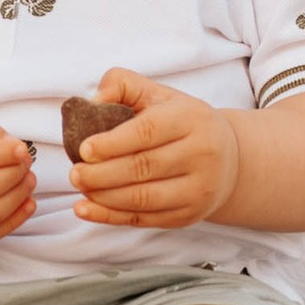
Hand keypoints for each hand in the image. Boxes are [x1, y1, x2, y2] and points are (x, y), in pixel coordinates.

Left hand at [68, 71, 238, 230]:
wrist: (229, 160)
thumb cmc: (183, 122)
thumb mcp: (160, 95)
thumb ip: (124, 85)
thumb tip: (94, 100)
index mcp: (192, 119)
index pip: (148, 132)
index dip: (113, 143)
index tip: (83, 149)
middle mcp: (201, 155)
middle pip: (144, 168)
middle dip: (103, 174)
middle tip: (75, 173)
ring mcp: (197, 189)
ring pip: (144, 198)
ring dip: (105, 197)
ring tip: (81, 187)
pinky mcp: (188, 216)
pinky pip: (145, 219)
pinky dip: (111, 217)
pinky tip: (87, 209)